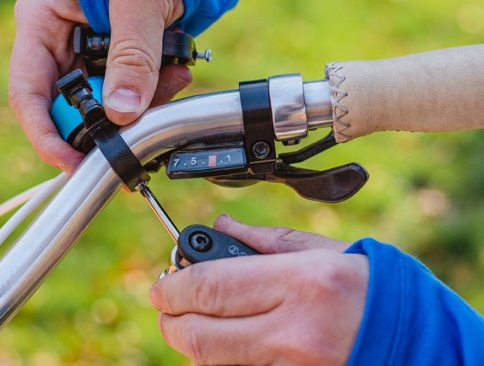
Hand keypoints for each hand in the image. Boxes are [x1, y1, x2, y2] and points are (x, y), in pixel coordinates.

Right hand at [9, 0, 190, 172]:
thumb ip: (131, 54)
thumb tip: (121, 113)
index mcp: (42, 19)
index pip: (29, 90)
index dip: (46, 133)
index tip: (73, 162)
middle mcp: (59, 42)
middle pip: (69, 106)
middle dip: (109, 119)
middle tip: (146, 118)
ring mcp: (89, 54)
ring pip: (105, 104)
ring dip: (141, 104)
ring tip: (174, 78)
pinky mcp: (117, 61)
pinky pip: (129, 93)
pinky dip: (154, 93)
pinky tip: (177, 74)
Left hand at [150, 216, 367, 365]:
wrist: (416, 338)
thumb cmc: (370, 285)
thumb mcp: (321, 249)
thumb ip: (263, 240)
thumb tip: (220, 227)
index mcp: (299, 283)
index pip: (212, 286)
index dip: (174, 287)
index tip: (163, 285)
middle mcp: (293, 332)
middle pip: (202, 335)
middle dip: (171, 319)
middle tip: (167, 305)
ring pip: (214, 361)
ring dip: (192, 340)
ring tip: (195, 317)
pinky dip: (221, 359)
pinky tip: (226, 339)